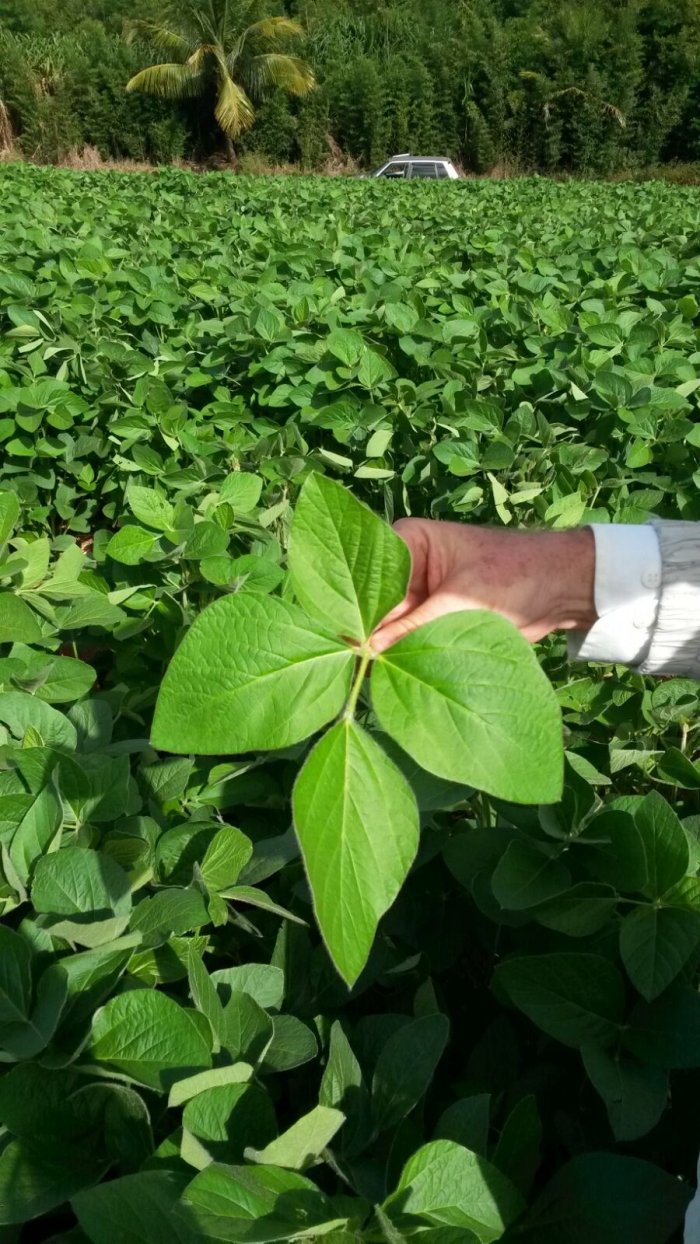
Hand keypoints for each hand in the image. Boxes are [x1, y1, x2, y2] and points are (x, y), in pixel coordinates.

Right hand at [371, 519, 596, 651]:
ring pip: (389, 626)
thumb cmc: (514, 577)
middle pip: (373, 603)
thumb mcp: (458, 603)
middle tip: (352, 664)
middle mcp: (407, 566)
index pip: (366, 575)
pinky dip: (404, 655)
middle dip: (367, 632)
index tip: (344, 640)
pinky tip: (388, 673)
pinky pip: (409, 639)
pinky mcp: (433, 619)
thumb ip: (411, 630)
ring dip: (385, 648)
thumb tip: (367, 653)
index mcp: (407, 542)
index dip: (353, 607)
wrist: (563, 589)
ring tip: (367, 672)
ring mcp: (419, 594)